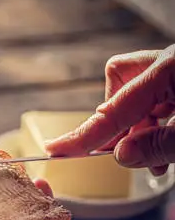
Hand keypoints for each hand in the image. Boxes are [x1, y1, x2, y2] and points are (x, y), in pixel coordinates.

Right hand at [45, 46, 174, 174]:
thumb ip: (159, 146)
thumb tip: (121, 155)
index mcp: (170, 69)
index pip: (113, 109)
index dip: (83, 135)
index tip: (55, 148)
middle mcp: (169, 61)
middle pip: (118, 83)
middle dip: (118, 121)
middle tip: (126, 151)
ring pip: (138, 93)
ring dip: (141, 127)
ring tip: (160, 157)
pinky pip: (158, 96)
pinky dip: (157, 123)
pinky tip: (169, 145)